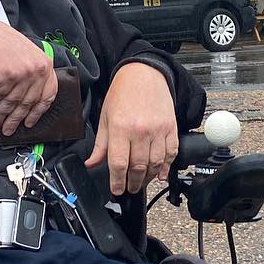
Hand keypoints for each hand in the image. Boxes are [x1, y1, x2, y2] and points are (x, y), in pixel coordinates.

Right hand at [0, 19, 58, 138]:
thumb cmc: (9, 45)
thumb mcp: (31, 57)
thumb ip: (35, 76)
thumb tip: (31, 103)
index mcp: (46, 66)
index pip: (47, 96)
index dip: (37, 113)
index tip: (29, 122)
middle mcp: (37, 70)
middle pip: (27, 103)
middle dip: (16, 119)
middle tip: (8, 129)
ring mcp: (22, 73)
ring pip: (12, 102)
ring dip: (2, 115)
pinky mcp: (7, 75)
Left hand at [86, 63, 177, 195]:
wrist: (144, 74)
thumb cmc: (123, 93)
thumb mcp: (105, 117)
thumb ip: (100, 144)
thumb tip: (92, 163)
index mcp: (121, 128)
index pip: (118, 164)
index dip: (117, 181)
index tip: (116, 189)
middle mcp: (140, 131)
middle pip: (138, 167)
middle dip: (133, 183)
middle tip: (129, 189)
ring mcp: (158, 130)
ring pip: (155, 163)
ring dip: (148, 178)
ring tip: (142, 182)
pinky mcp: (171, 128)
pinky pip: (171, 153)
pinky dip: (166, 166)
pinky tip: (160, 173)